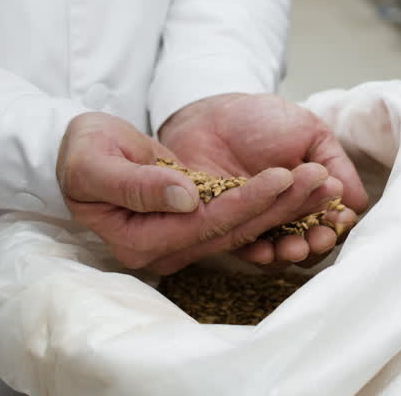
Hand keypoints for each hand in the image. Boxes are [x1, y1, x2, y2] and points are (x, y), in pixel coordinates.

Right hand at [59, 112, 327, 274]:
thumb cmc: (80, 153)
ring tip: (324, 182)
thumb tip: (187, 198)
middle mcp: (165, 248)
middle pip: (234, 230)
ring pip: (243, 226)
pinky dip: (271, 203)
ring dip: (286, 206)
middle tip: (322, 179)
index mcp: (141, 240)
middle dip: (281, 205)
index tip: (283, 176)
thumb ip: (137, 184)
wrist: (76, 152)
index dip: (247, 201)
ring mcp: (181, 239)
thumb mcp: (96, 163)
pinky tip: (302, 188)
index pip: (206, 224)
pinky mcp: (193, 223)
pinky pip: (238, 218)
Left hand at [159, 94, 369, 267]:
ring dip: (290, 252)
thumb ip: (335, 164)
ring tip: (296, 247)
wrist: (209, 113)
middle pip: (305, 240)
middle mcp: (281, 214)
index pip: (326, 219)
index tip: (339, 219)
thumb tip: (358, 203)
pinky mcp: (221, 228)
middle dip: (315, 243)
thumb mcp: (310, 132)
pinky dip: (254, 252)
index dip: (335, 223)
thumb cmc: (262, 119)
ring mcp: (252, 223)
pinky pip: (239, 247)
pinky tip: (265, 250)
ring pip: (277, 249)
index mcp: (305, 195)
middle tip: (319, 237)